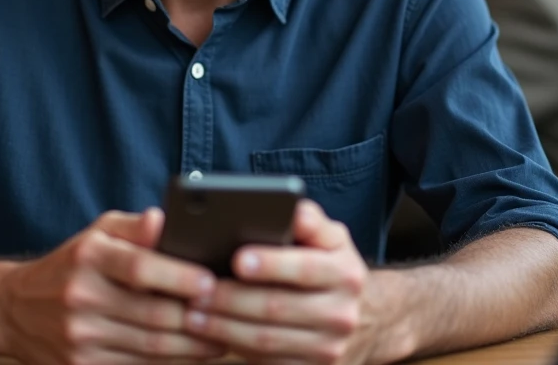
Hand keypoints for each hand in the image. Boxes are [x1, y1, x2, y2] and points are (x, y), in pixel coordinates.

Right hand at [0, 209, 225, 363]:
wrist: (13, 311)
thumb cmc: (71, 264)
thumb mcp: (96, 234)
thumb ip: (133, 227)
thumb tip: (163, 219)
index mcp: (88, 257)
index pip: (138, 268)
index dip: (177, 277)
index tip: (210, 281)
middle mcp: (81, 297)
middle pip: (151, 315)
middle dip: (197, 318)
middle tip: (233, 315)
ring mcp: (80, 338)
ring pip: (150, 348)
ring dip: (192, 346)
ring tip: (223, 337)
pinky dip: (169, 362)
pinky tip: (191, 354)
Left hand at [184, 200, 376, 363]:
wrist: (364, 319)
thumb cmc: (330, 266)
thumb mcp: (330, 238)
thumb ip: (310, 219)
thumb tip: (292, 209)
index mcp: (346, 273)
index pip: (305, 267)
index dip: (270, 264)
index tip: (236, 259)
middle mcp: (342, 313)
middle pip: (277, 307)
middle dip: (232, 299)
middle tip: (197, 291)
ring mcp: (329, 348)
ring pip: (266, 339)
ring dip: (224, 327)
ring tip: (193, 314)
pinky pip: (267, 361)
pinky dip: (234, 347)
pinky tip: (211, 334)